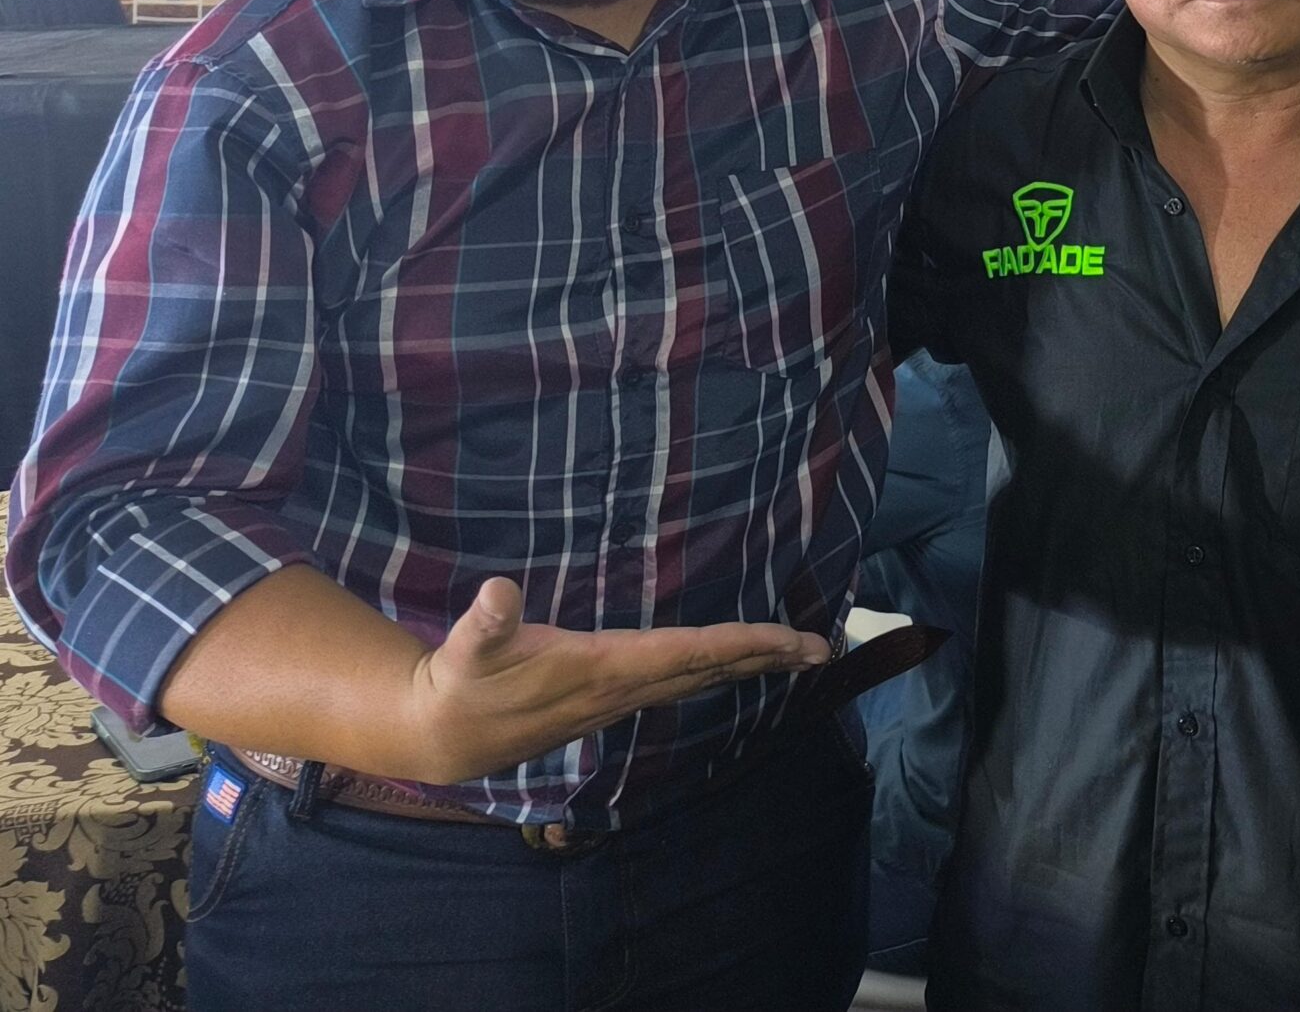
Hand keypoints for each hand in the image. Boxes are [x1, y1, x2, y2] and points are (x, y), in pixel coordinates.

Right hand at [402, 577, 826, 784]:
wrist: (446, 736)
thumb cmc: (460, 685)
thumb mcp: (465, 649)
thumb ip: (485, 622)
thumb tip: (498, 592)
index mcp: (604, 670)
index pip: (688, 654)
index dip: (741, 644)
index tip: (789, 639)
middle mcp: (624, 689)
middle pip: (710, 670)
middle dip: (768, 659)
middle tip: (824, 649)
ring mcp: (621, 699)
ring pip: (700, 680)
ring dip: (751, 666)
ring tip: (798, 656)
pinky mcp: (612, 700)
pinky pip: (681, 683)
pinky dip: (718, 670)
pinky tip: (737, 664)